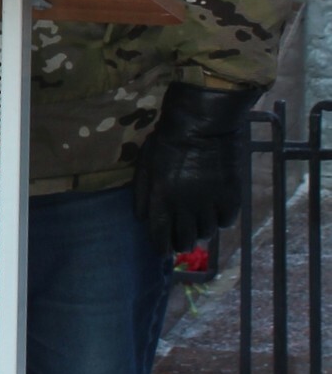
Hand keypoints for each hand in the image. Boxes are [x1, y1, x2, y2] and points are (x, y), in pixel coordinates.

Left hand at [133, 81, 260, 252]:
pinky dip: (219, 221)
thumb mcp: (145, 164)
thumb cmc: (167, 140)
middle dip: (180, 242)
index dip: (161, 246)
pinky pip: (225, 222)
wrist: (203, 123)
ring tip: (197, 223)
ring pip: (206, 234)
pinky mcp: (231, 196)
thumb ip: (143, 193)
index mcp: (162, 198)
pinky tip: (214, 212)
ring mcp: (210, 202)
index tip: (163, 250)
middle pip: (185, 240)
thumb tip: (142, 219)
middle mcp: (186, 206)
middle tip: (180, 238)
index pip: (160, 235)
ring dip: (200, 231)